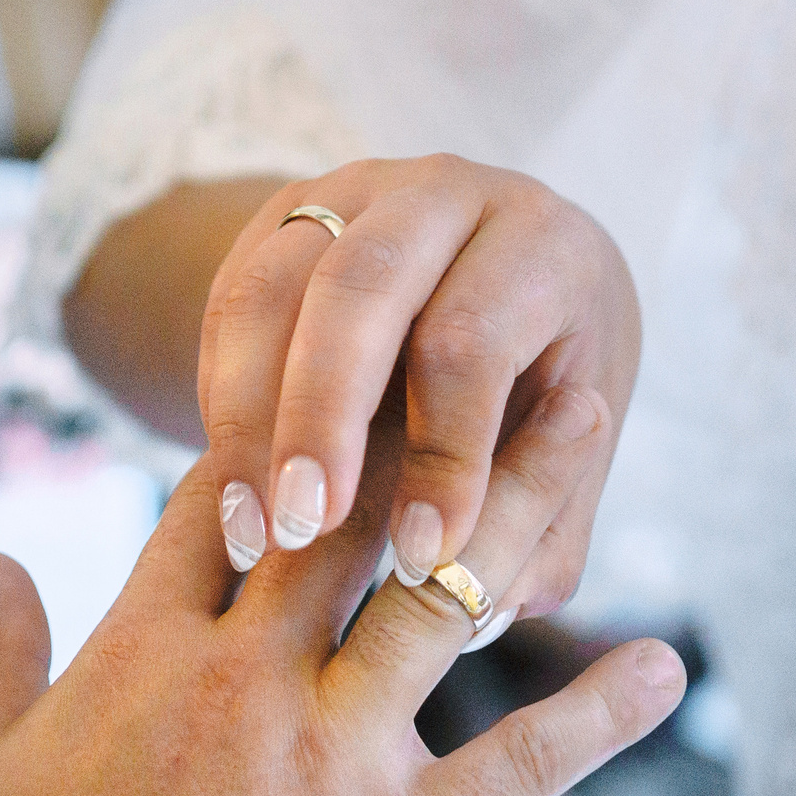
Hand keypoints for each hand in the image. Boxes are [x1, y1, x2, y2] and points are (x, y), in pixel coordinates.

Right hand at [0, 384, 685, 795]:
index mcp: (141, 656)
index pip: (214, 502)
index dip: (269, 430)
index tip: (318, 373)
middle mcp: (246, 681)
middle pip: (340, 513)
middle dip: (403, 417)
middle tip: (465, 341)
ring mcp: (335, 758)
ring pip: (439, 593)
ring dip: (519, 498)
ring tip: (585, 414)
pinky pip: (521, 762)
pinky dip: (600, 713)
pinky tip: (668, 661)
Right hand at [199, 156, 638, 629]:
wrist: (498, 281)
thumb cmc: (545, 379)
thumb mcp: (574, 446)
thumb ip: (546, 526)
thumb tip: (478, 602)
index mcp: (546, 243)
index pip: (474, 341)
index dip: (443, 454)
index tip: (417, 557)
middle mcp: (448, 192)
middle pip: (360, 290)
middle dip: (320, 419)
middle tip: (300, 531)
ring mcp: (354, 192)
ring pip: (272, 289)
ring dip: (248, 418)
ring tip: (251, 530)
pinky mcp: (282, 217)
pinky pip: (228, 302)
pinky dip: (221, 398)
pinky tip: (231, 489)